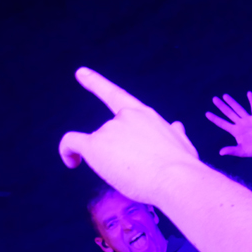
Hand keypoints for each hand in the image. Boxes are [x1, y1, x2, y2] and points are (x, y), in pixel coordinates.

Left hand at [59, 68, 199, 204]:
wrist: (176, 179)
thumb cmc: (184, 166)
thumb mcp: (184, 145)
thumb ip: (176, 134)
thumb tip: (177, 126)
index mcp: (145, 115)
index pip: (116, 96)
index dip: (96, 83)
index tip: (80, 73)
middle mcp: (124, 117)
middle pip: (109, 134)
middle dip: (116, 153)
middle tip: (134, 173)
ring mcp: (109, 129)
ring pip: (97, 146)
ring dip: (106, 161)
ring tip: (129, 177)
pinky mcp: (94, 145)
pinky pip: (71, 143)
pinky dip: (67, 152)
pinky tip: (72, 162)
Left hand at [205, 92, 251, 158]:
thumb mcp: (242, 151)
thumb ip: (232, 150)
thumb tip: (220, 152)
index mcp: (235, 131)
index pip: (223, 123)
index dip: (215, 119)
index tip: (207, 113)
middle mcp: (240, 124)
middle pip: (229, 113)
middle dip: (221, 106)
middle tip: (214, 99)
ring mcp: (249, 120)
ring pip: (239, 109)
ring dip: (232, 102)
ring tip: (225, 95)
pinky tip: (249, 93)